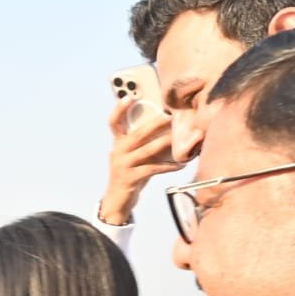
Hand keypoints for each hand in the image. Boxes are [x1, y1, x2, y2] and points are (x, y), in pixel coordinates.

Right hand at [97, 98, 181, 225]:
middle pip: (137, 133)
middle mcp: (118, 152)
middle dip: (155, 123)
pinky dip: (168, 166)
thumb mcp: (134, 156)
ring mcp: (122, 165)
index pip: (114, 122)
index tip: (131, 95)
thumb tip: (170, 129)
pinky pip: (153, 169)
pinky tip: (180, 164)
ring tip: (179, 139)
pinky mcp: (130, 178)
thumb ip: (145, 143)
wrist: (118, 199)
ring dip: (165, 143)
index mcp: (118, 143)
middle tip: (170, 116)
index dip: (120, 108)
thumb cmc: (131, 173)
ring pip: (146, 150)